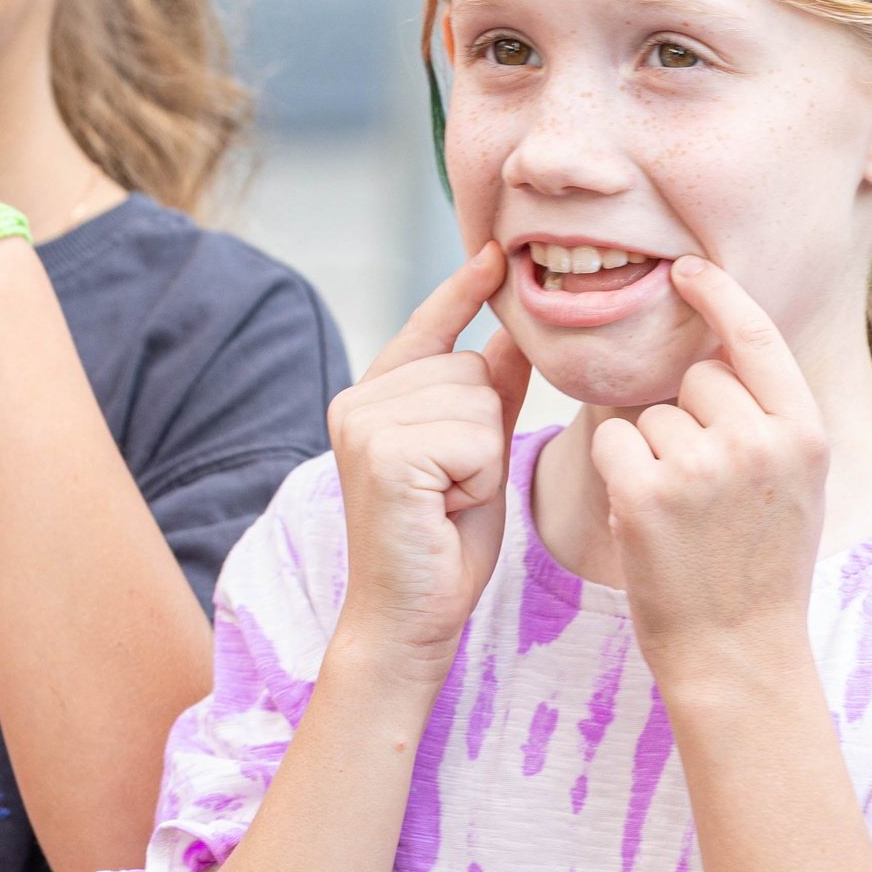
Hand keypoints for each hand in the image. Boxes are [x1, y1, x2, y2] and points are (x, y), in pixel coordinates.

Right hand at [326, 244, 530, 681]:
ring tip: (449, 502)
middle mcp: (359, 399)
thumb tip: (511, 331)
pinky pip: (476, 436)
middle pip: (472, 369)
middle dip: (487, 431)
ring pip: (479, 401)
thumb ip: (489, 392)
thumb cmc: (444, 545)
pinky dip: (479, 479)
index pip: (430, 327)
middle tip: (454, 491)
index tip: (493, 251)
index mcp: (374, 396)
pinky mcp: (384, 451)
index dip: (464, 290)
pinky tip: (446, 510)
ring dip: (485, 459)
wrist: (410, 620)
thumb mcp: (477, 454)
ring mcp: (365, 422)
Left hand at [590, 256, 826, 691]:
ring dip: (652, 451)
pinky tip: (646, 516)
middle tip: (706, 491)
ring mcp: (702, 466)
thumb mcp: (798, 484)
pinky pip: (613, 439)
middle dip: (687, 417)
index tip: (688, 269)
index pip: (757, 336)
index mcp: (804, 433)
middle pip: (696, 377)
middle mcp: (758, 440)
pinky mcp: (646, 491)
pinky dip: (620, 470)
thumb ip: (771, 417)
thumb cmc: (761, 568)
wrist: (738, 654)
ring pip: (650, 413)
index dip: (719, 294)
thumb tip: (725, 348)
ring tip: (682, 515)